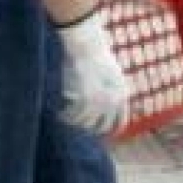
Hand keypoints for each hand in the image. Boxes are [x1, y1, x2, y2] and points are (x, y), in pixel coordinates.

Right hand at [57, 10, 130, 134]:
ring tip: (65, 119)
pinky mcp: (86, 99)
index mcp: (123, 95)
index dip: (112, 129)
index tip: (103, 135)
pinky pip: (74, 116)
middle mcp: (114, 101)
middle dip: (90, 128)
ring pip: (85, 123)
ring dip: (74, 122)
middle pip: (102, 126)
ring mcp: (101, 101)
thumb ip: (112, 92)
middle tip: (79, 127)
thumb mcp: (112, 75)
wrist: (88, 47)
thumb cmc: (96, 57)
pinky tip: (59, 115)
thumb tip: (106, 108)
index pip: (121, 121)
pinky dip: (66, 117)